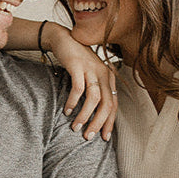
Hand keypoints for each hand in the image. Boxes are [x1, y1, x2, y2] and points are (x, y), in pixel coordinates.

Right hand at [42, 22, 117, 141]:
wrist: (64, 40)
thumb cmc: (77, 62)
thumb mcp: (90, 76)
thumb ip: (95, 92)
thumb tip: (96, 117)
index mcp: (109, 78)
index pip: (114, 105)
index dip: (109, 122)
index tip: (103, 138)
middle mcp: (104, 73)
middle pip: (106, 104)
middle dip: (98, 123)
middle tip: (88, 136)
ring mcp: (92, 69)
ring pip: (93, 98)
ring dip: (85, 115)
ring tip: (75, 127)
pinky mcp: (78, 66)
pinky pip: (78, 88)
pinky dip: (72, 102)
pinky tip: (66, 111)